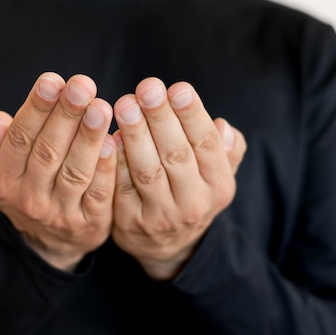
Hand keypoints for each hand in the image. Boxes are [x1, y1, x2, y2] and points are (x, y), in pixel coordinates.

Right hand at [0, 73, 116, 271]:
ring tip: (101, 106)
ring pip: (75, 172)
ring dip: (88, 137)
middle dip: (66, 115)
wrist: (49, 245)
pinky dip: (106, 168)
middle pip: (48, 151)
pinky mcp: (89, 224)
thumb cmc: (28, 191)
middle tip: (82, 84)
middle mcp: (29, 199)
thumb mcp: (3, 172)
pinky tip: (115, 142)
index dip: (36, 108)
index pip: (20, 138)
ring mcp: (60, 214)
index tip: (52, 80)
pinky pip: (99, 194)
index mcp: (5, 181)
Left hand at [112, 78, 245, 279]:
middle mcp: (193, 203)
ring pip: (148, 171)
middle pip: (176, 155)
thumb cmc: (192, 192)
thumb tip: (222, 126)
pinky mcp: (131, 223)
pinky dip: (116, 161)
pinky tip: (109, 137)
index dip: (192, 115)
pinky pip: (122, 188)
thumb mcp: (217, 174)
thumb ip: (226, 149)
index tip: (177, 88)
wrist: (168, 246)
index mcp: (218, 185)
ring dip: (136, 135)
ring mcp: (161, 216)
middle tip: (147, 88)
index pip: (206, 144)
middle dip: (160, 119)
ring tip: (124, 104)